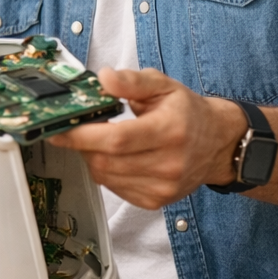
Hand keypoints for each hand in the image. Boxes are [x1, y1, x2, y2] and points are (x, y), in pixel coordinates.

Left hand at [47, 67, 246, 208]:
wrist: (218, 143)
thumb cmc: (187, 112)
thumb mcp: (163, 85)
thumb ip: (131, 80)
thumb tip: (104, 78)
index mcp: (170, 131)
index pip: (117, 139)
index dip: (83, 136)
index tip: (59, 129)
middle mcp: (169, 163)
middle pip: (106, 161)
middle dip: (82, 145)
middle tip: (77, 130)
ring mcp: (163, 186)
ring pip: (106, 176)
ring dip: (92, 158)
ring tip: (100, 141)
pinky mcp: (156, 200)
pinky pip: (114, 188)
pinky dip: (106, 172)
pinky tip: (114, 157)